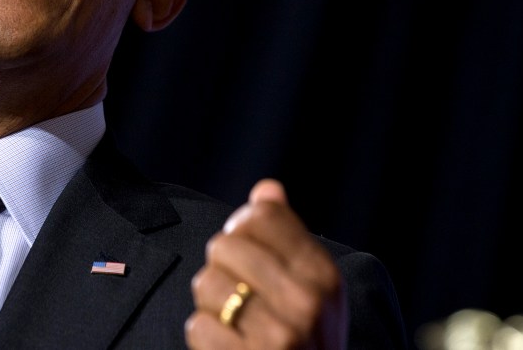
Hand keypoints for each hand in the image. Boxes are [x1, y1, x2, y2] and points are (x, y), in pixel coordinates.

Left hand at [185, 179, 347, 348]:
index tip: (247, 250)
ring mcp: (278, 336)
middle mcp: (307, 302)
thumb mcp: (312, 289)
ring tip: (234, 319)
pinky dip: (206, 335)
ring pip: (206, 283)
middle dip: (222, 267)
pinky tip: (229, 344)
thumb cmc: (305, 339)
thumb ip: (288, 237)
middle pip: (225, 245)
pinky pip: (198, 326)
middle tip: (239, 292)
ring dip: (211, 303)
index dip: (242, 227)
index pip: (261, 215)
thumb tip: (267, 189)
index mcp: (324, 275)